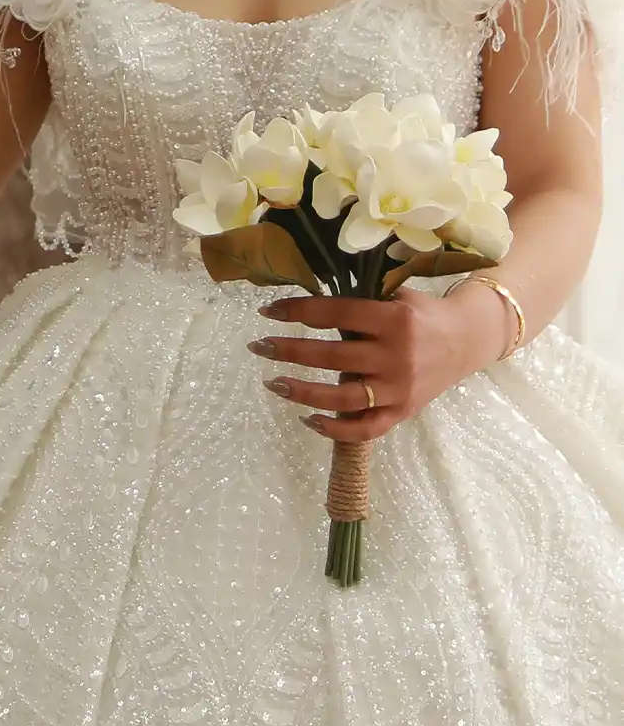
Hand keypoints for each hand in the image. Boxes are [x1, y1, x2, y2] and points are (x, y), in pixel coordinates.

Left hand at [249, 286, 504, 441]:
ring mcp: (400, 389)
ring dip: (303, 391)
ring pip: (343, 398)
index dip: (298, 311)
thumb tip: (307, 299)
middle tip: (259, 346)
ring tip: (273, 382)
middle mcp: (396, 356)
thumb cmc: (422, 313)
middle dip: (289, 351)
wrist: (467, 340)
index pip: (335, 313)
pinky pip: (366, 428)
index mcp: (393, 319)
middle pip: (332, 356)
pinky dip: (336, 429)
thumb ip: (360, 301)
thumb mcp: (397, 296)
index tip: (268, 311)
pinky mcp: (403, 412)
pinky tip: (308, 419)